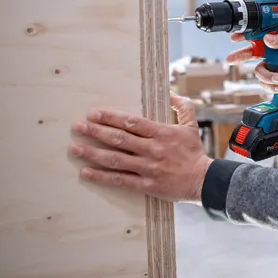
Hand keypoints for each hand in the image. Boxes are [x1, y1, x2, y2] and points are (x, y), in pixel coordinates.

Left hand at [68, 92, 211, 201]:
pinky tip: (86, 172)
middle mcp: (151, 149)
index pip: (131, 122)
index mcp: (161, 133)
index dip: (111, 117)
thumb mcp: (191, 125)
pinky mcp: (146, 184)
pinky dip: (102, 177)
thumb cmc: (194, 152)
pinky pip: (120, 180)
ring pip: (115, 159)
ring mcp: (147, 168)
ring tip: (75, 149)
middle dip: (96, 132)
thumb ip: (183, 107)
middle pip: (119, 139)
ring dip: (93, 153)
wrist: (203, 180)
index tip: (94, 114)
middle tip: (77, 127)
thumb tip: (171, 93)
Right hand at [225, 32, 277, 92]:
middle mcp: (271, 56)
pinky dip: (272, 86)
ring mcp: (271, 69)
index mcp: (276, 44)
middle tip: (231, 60)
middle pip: (250, 54)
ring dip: (268, 77)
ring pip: (259, 72)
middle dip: (239, 57)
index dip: (245, 37)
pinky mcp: (273, 82)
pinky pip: (265, 84)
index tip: (235, 37)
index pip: (258, 38)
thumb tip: (268, 39)